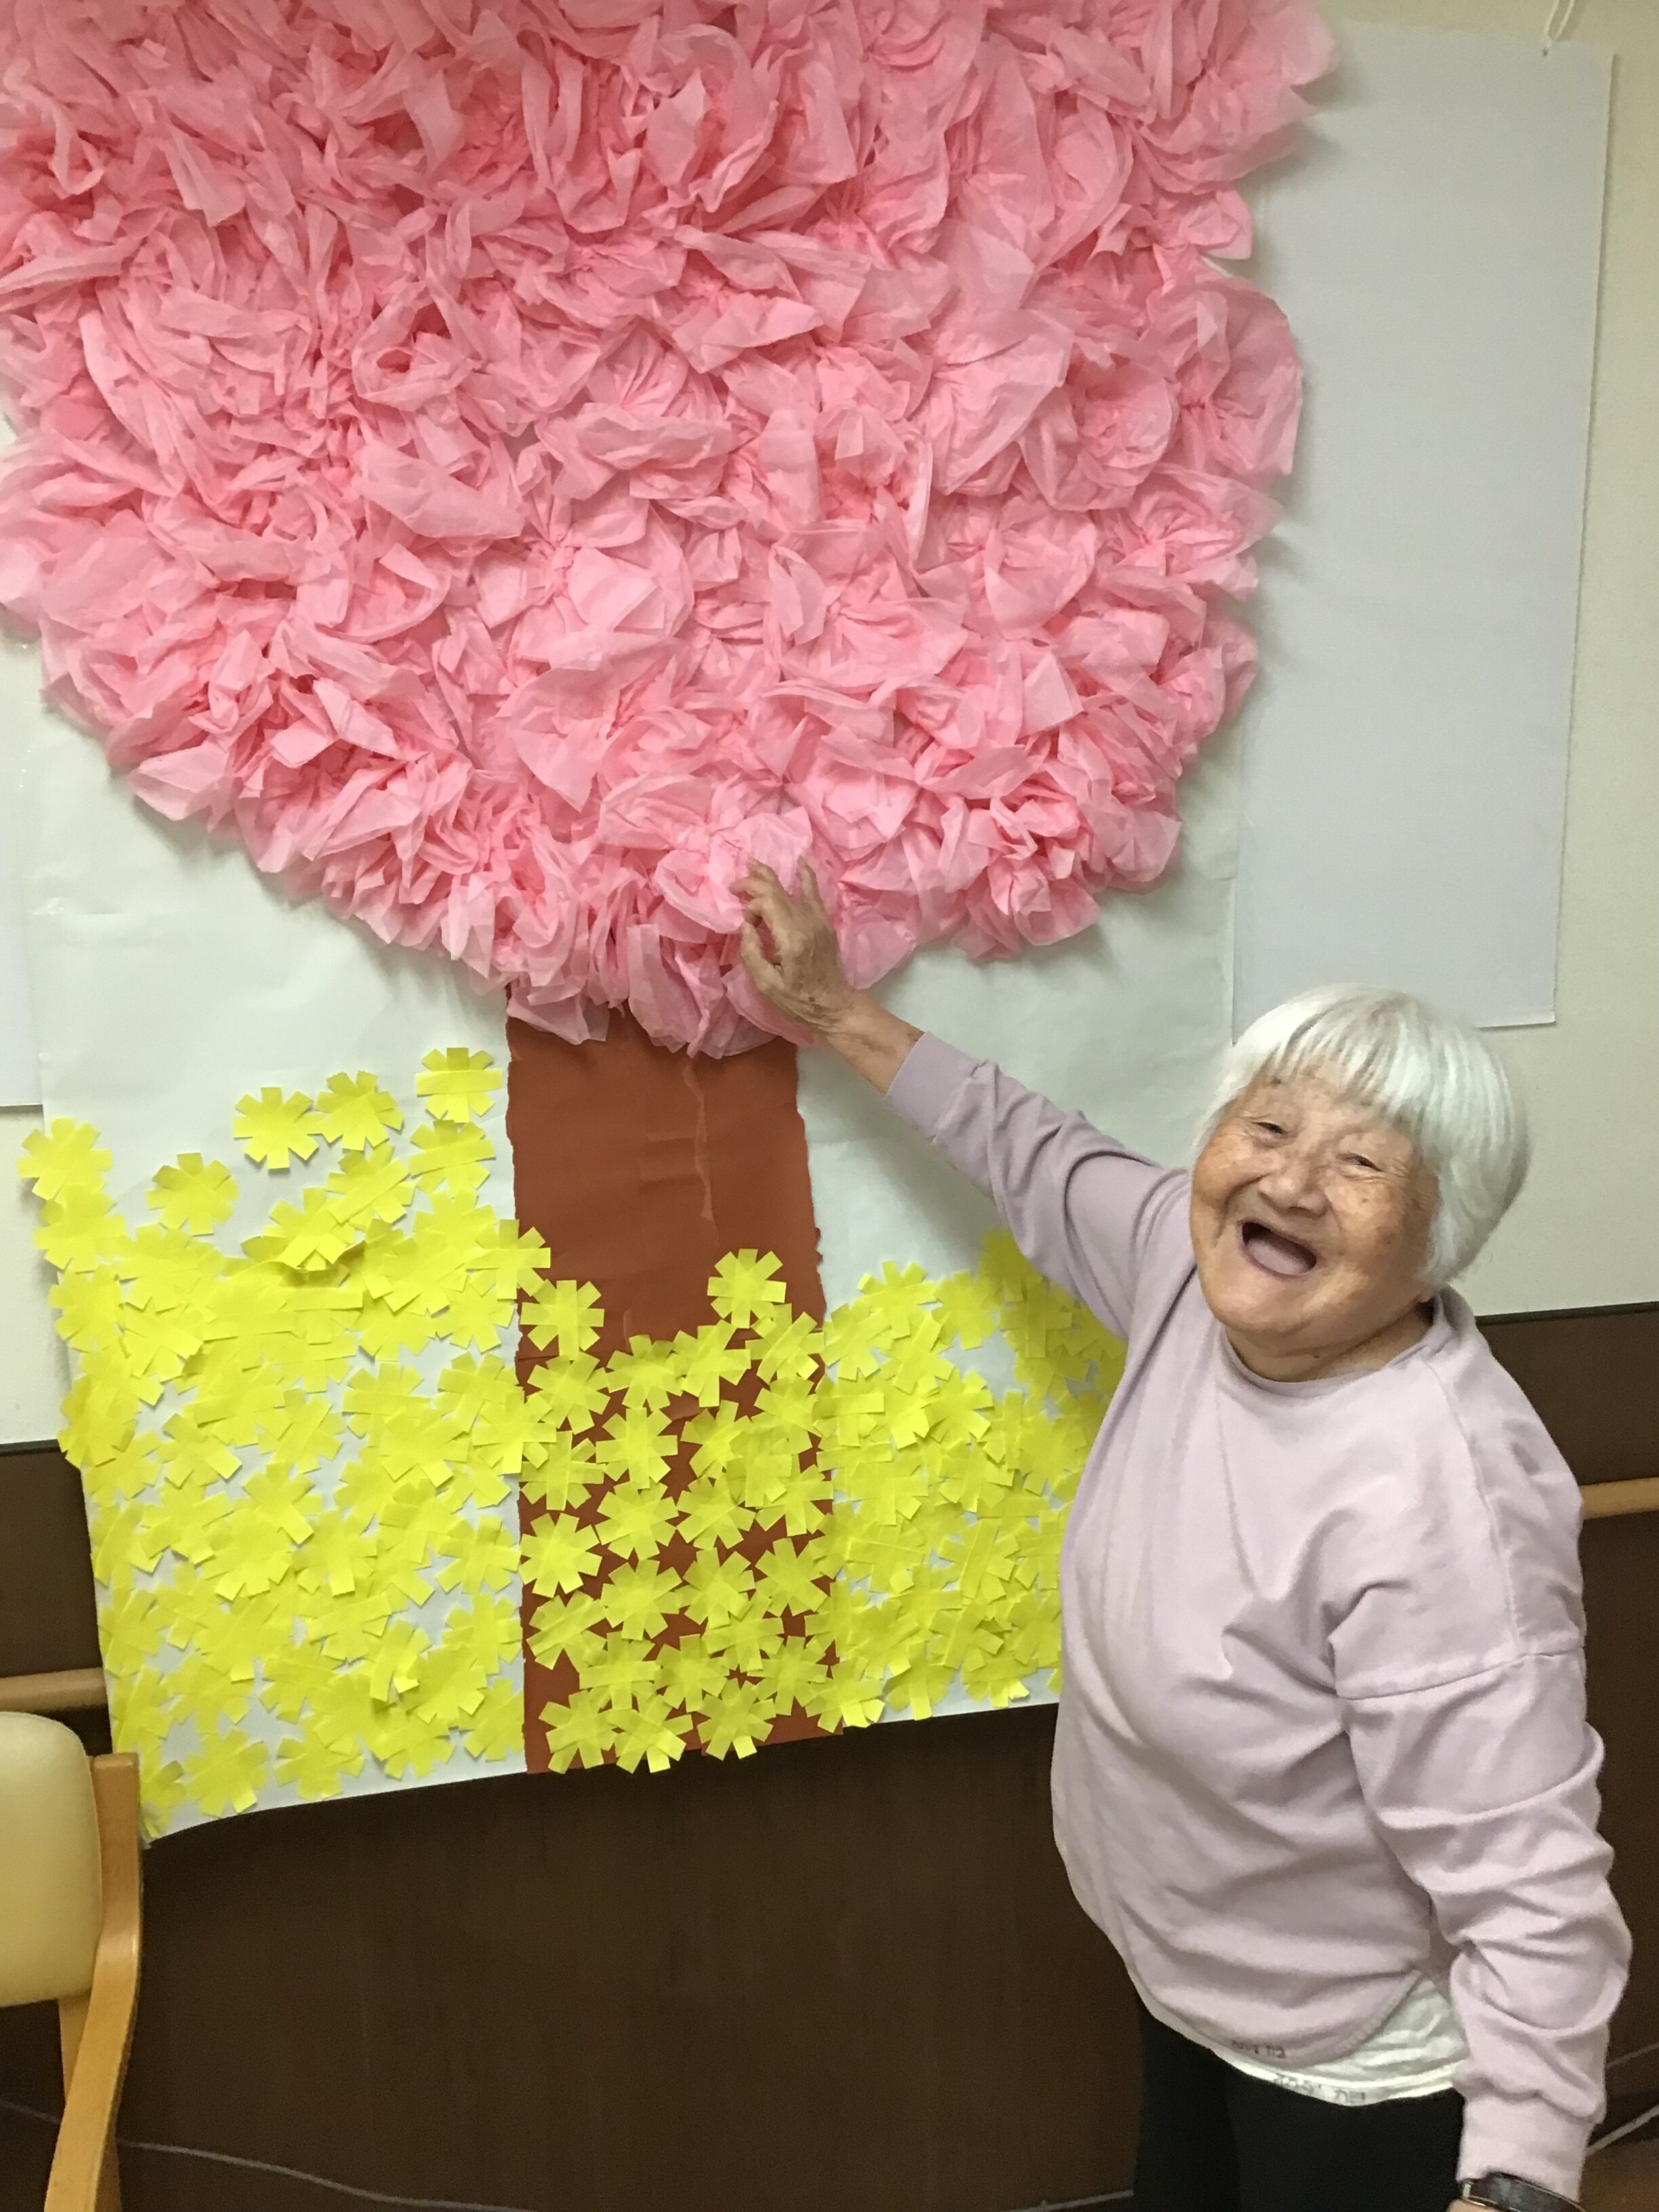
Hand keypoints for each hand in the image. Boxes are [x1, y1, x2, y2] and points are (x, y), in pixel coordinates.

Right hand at [738, 862, 855, 1037]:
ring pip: (791, 887)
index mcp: (792, 939)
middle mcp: (807, 923)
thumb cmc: (797, 1000)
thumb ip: (751, 952)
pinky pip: (814, 892)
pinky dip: (805, 875)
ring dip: (770, 876)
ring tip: (753, 863)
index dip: (750, 908)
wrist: (833, 1004)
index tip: (746, 924)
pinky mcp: (825, 921)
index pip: (766, 904)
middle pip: (777, 891)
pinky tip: (799, 862)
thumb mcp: (766, 984)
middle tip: (735, 885)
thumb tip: (745, 925)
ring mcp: (818, 920)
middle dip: (753, 883)